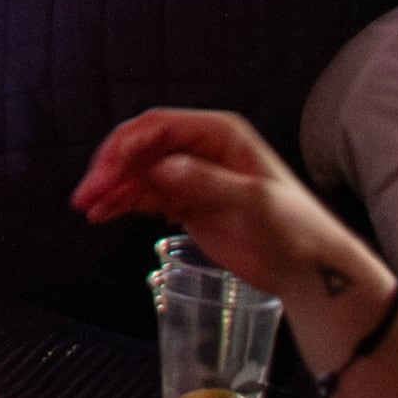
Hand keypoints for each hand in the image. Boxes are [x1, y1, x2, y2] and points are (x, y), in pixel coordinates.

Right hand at [72, 109, 370, 308]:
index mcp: (218, 134)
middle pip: (141, 147)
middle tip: (88, 193)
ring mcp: (190, 176)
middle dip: (111, 168)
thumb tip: (161, 168)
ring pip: (136, 172)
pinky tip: (102, 215)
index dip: (128, 144)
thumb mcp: (255, 202)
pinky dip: (120, 203)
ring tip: (88, 208)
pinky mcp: (184, 202)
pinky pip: (143, 195)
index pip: (160, 127)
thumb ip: (207, 181)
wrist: (309, 271)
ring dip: (110, 187)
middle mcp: (198, 148)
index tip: (107, 170)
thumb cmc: (294, 229)